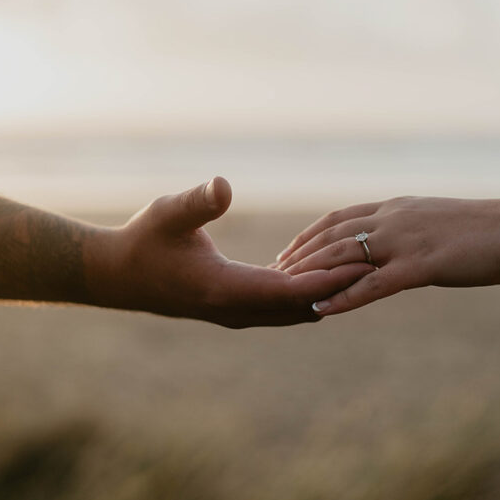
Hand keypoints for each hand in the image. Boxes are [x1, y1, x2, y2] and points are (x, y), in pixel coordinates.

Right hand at [83, 177, 373, 327]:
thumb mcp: (167, 212)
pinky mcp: (237, 308)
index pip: (291, 290)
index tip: (365, 265)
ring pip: (296, 311)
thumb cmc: (142, 240)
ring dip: (328, 292)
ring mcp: (238, 313)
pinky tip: (330, 273)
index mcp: (225, 290)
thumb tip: (223, 185)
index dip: (330, 278)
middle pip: (303, 306)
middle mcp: (237, 310)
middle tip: (382, 267)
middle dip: (341, 287)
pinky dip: (309, 292)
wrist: (117, 276)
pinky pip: (283, 306)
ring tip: (366, 271)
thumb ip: (198, 201)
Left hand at [273, 196, 499, 315]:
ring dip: (310, 274)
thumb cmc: (491, 229)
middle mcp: (393, 218)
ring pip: (343, 256)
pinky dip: (342, 297)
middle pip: (331, 235)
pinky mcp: (420, 267)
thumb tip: (404, 245)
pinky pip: (372, 285)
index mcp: (398, 207)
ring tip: (283, 291)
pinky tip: (320, 309)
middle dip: (299, 255)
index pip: (340, 216)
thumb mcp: (442, 223)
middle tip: (273, 273)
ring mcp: (405, 241)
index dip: (310, 234)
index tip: (288, 249)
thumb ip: (415, 231)